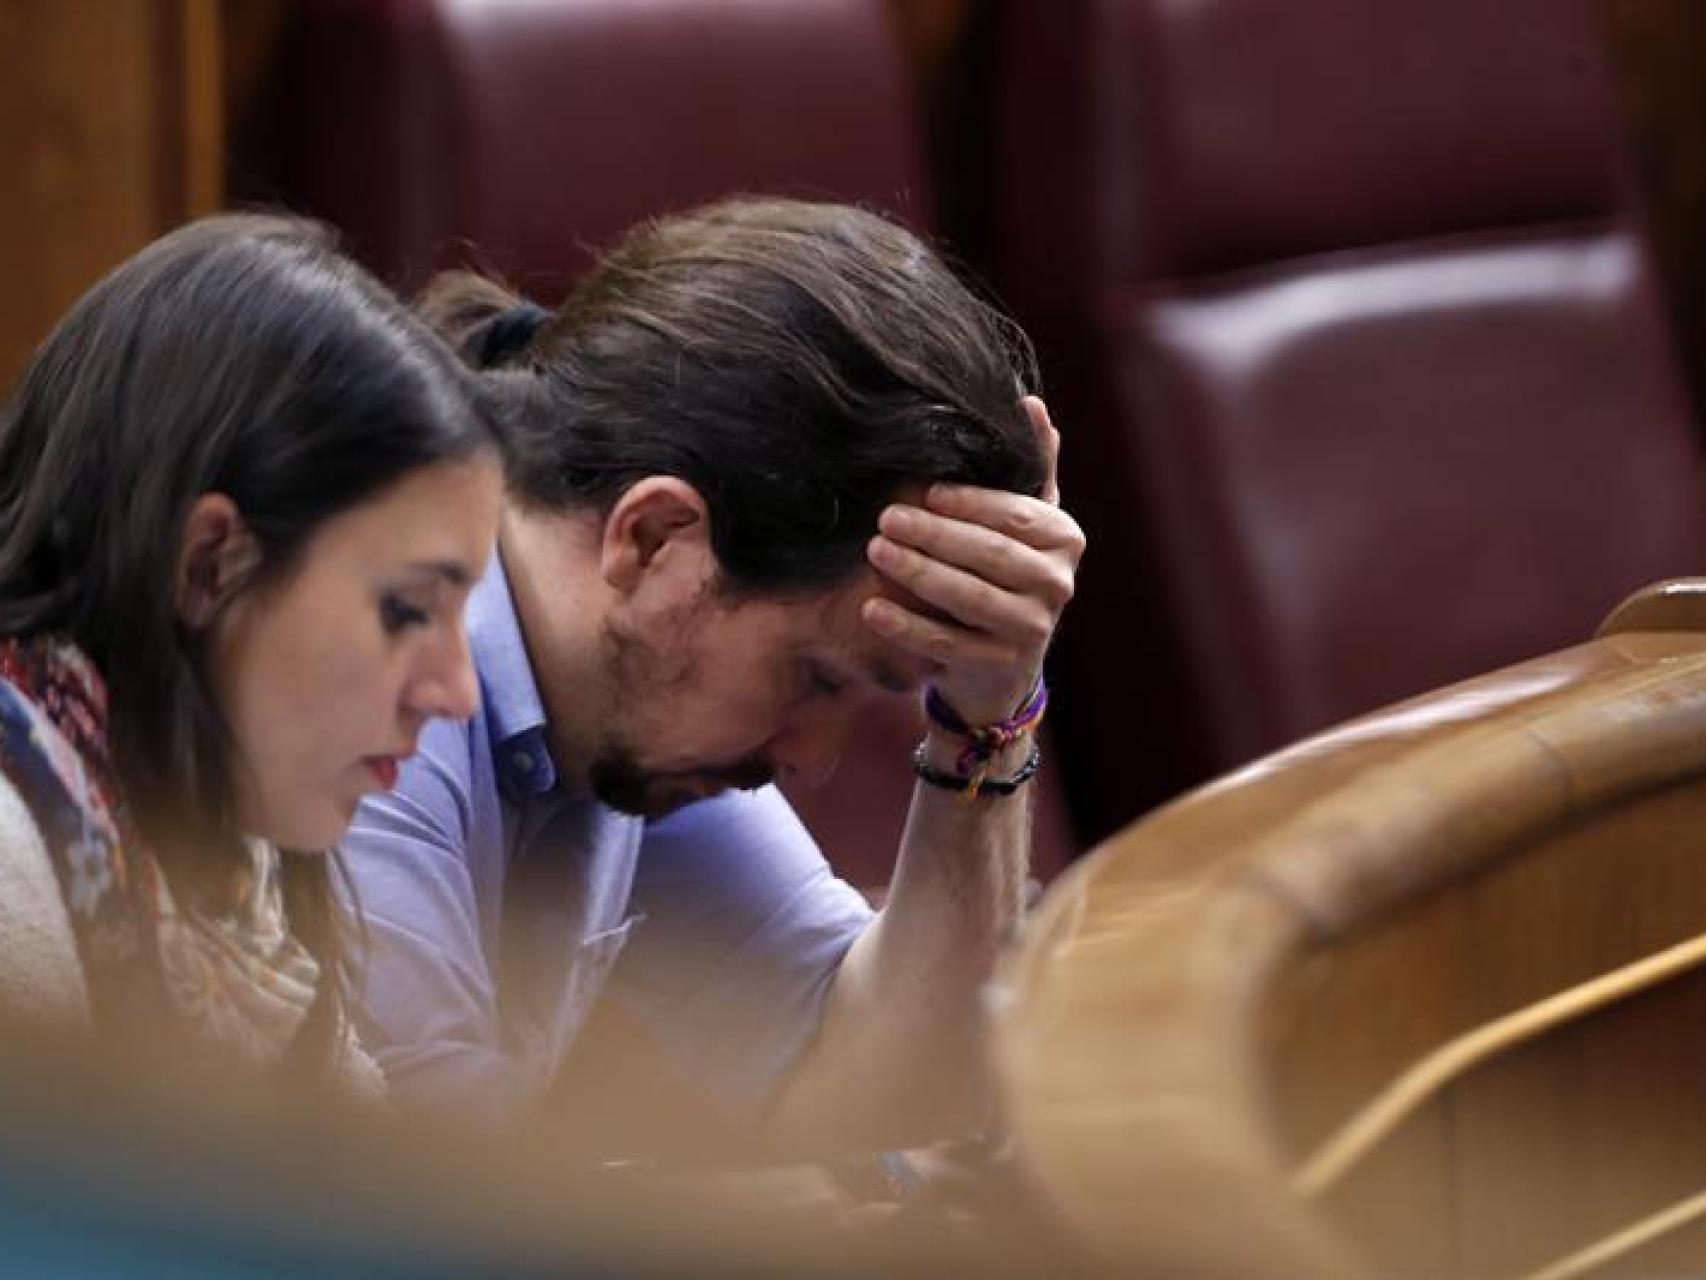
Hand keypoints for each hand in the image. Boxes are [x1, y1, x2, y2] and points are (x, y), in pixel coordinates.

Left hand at [861, 397, 1084, 725]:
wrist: (1003, 667)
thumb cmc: (1008, 575)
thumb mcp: (1026, 522)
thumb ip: (1030, 467)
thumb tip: (1028, 403)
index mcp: (1064, 540)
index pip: (1015, 515)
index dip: (970, 502)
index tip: (925, 490)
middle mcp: (1057, 585)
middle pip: (990, 554)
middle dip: (935, 533)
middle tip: (885, 517)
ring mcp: (1032, 631)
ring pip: (970, 597)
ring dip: (918, 573)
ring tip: (876, 550)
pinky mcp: (1000, 669)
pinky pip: (947, 644)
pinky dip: (907, 626)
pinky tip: (872, 608)